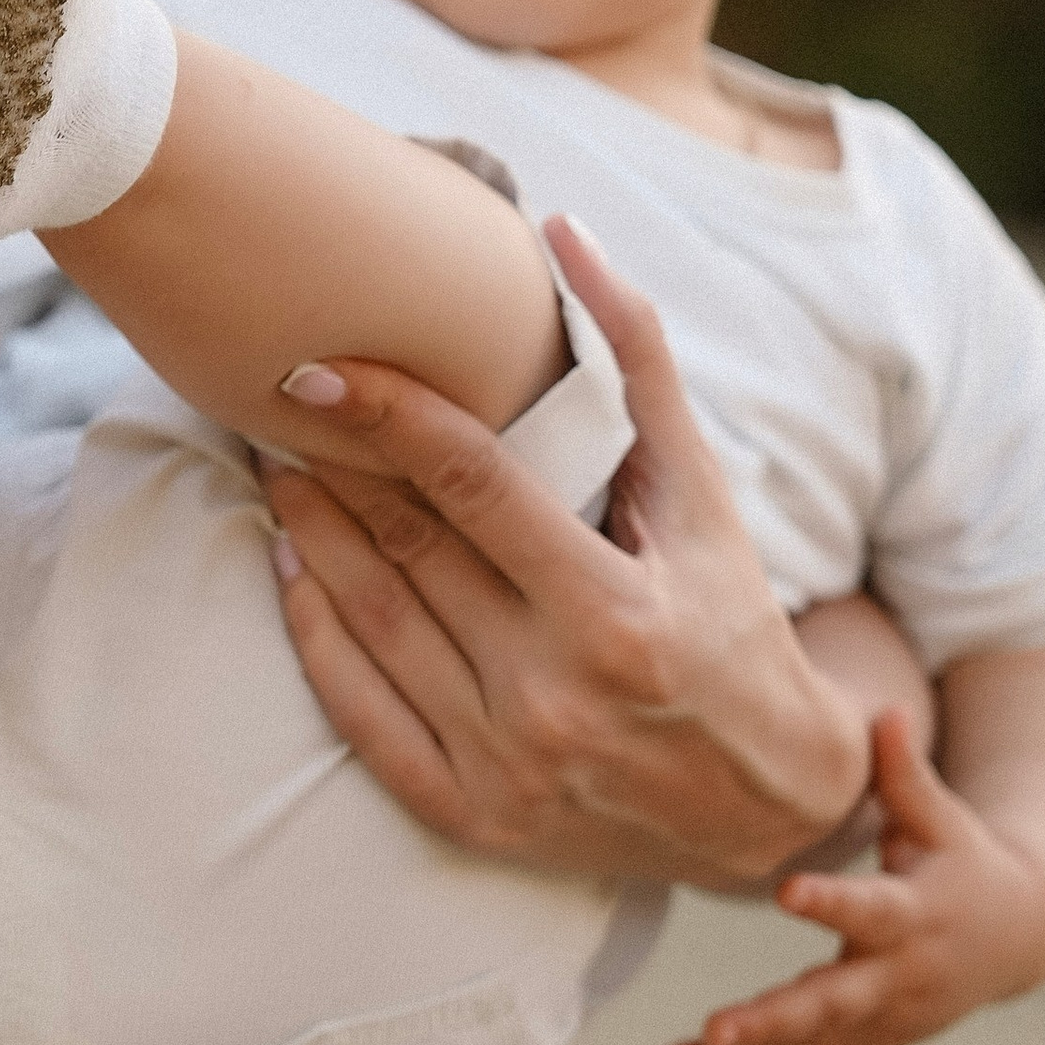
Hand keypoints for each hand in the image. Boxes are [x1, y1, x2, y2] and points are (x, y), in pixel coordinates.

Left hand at [265, 215, 867, 887]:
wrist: (768, 807)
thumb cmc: (732, 622)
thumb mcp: (703, 494)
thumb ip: (636, 359)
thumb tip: (564, 230)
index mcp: (616, 613)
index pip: (472, 488)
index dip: (385, 416)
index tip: (316, 367)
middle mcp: (555, 695)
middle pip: (406, 550)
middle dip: (332, 466)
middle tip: (279, 403)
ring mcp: (508, 765)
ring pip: (369, 623)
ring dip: (307, 534)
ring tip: (276, 465)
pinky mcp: (472, 815)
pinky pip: (359, 716)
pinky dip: (313, 634)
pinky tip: (289, 568)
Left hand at [659, 710, 1044, 1044]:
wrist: (1017, 936)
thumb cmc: (961, 859)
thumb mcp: (943, 818)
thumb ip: (906, 773)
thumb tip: (885, 710)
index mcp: (917, 914)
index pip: (872, 908)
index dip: (833, 903)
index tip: (785, 893)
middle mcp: (900, 977)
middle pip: (833, 1004)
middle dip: (773, 1022)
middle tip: (714, 1030)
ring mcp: (885, 1020)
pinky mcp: (870, 1041)